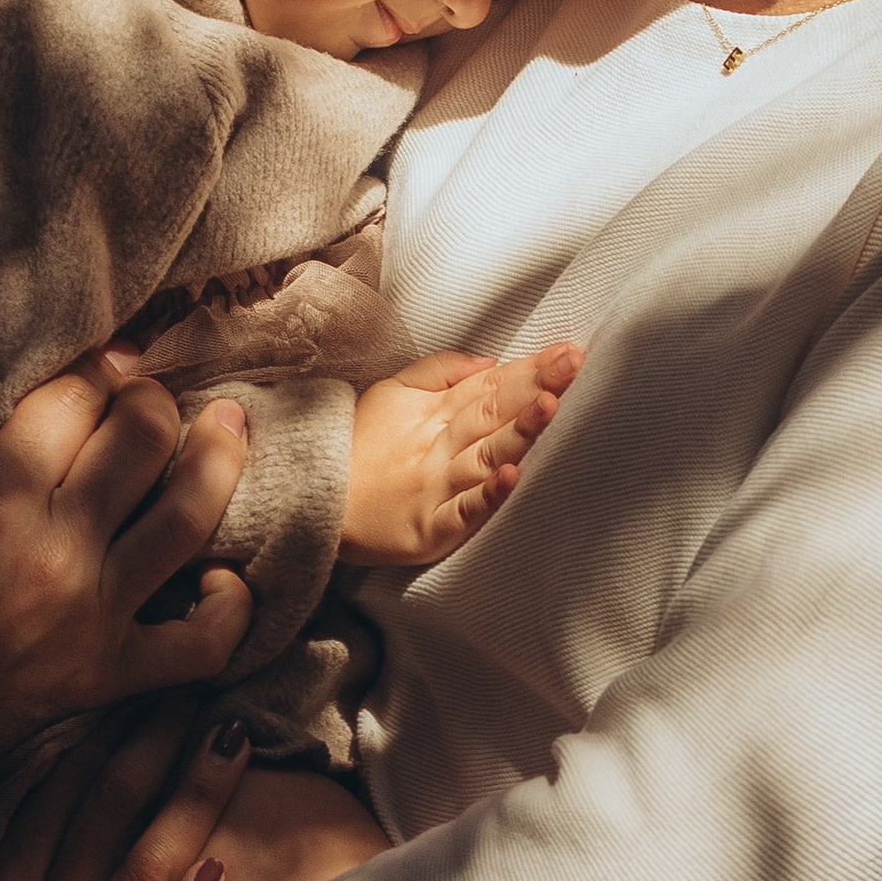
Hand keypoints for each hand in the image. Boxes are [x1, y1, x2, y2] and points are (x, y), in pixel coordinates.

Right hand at [0, 355, 256, 838]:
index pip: (76, 400)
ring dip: (219, 461)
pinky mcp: (104, 678)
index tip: (99, 360)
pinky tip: (222, 573)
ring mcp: (90, 621)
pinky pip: (199, 646)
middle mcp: (55, 555)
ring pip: (189, 521)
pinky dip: (230, 608)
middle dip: (152, 398)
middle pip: (144, 442)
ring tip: (228, 427)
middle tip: (142, 390)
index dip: (94, 366)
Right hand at [340, 343, 582, 567]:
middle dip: (535, 387)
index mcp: (436, 412)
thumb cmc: (356, 446)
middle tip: (571, 363)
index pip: (491, 386)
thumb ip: (440, 371)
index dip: (530, 368)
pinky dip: (485, 496)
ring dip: (517, 433)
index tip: (567, 351)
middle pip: (493, 413)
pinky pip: (461, 511)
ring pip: (484, 456)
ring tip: (548, 406)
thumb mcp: (390, 392)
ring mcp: (435, 487)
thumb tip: (491, 361)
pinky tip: (510, 477)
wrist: (310, 499)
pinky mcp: (428, 528)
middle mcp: (439, 446)